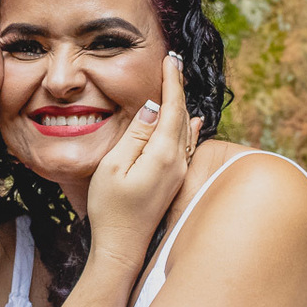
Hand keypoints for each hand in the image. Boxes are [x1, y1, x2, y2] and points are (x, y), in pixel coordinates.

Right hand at [86, 53, 200, 266]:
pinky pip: (187, 146)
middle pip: (183, 116)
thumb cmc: (111, 209)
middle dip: (179, 88)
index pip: (172, 108)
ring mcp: (179, 173)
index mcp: (163, 154)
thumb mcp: (113, 166)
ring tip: (179, 84)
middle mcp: (178, 162)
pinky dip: (189, 128)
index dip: (172, 81)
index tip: (171, 58)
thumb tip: (152, 107)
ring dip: (183, 105)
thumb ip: (135, 134)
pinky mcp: (175, 182)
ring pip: (186, 130)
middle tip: (175, 62)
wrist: (121, 248)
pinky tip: (195, 122)